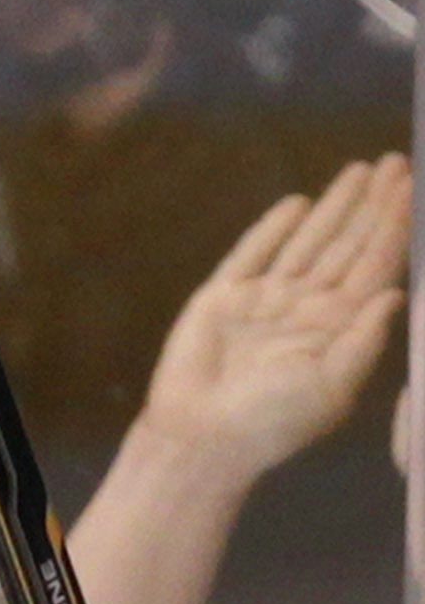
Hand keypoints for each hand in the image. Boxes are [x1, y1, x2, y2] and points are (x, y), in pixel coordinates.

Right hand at [137, 157, 410, 490]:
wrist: (200, 441)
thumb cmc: (270, 423)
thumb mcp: (332, 390)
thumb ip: (364, 342)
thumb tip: (396, 294)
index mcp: (335, 330)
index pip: (373, 268)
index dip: (392, 227)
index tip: (409, 188)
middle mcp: (305, 309)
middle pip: (347, 247)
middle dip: (371, 206)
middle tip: (396, 163)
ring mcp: (264, 302)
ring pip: (308, 243)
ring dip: (334, 207)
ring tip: (360, 171)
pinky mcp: (222, 299)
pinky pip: (252, 254)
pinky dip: (272, 229)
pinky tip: (296, 204)